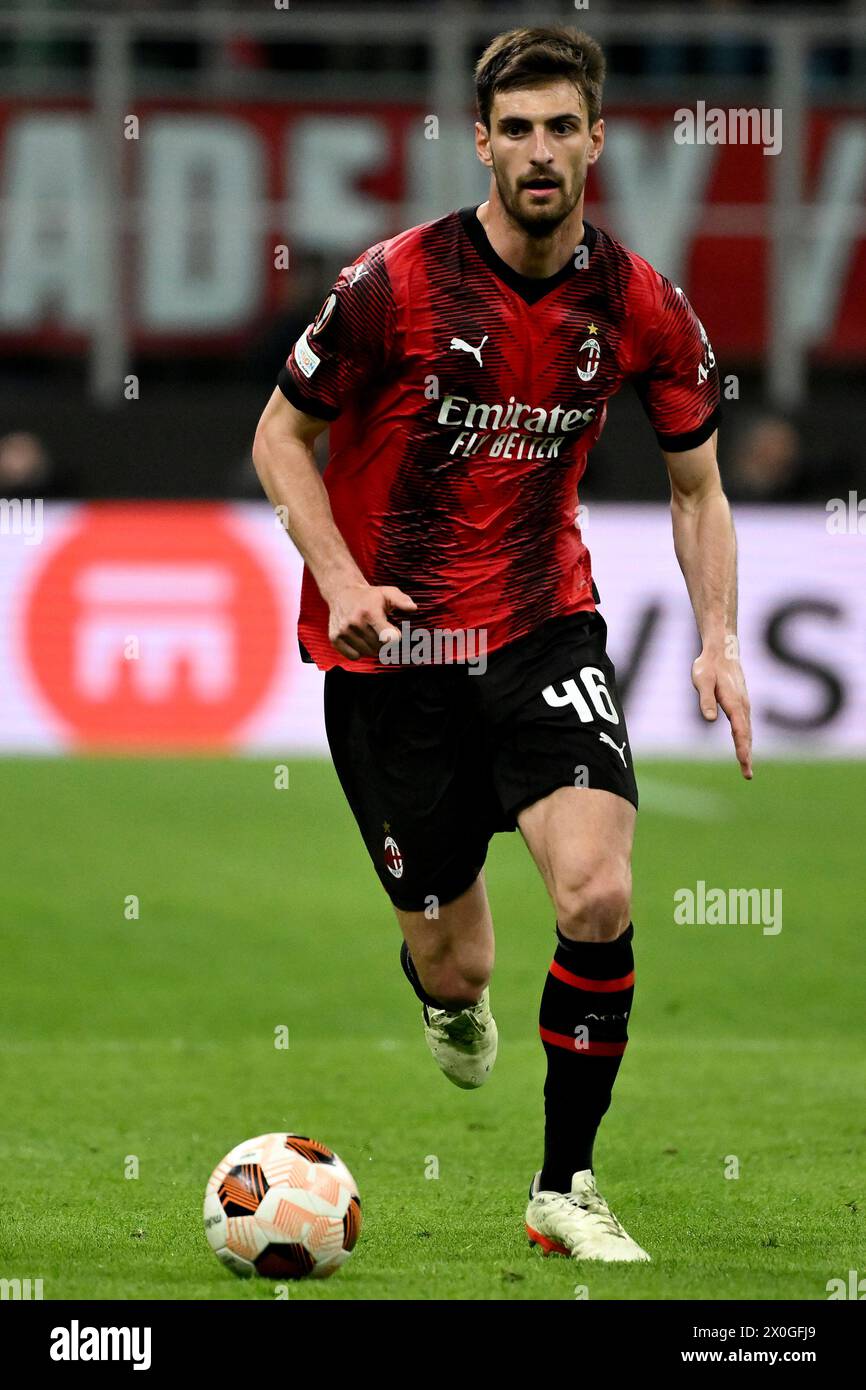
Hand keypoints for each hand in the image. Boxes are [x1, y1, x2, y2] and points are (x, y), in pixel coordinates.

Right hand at [327, 583, 417, 660]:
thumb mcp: (388, 593)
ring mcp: (343, 631)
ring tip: (370, 634)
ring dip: (372, 647)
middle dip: (384, 642)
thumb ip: (402, 601)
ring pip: (367, 652)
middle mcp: (354, 622)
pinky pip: (354, 656)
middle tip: (381, 631)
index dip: (394, 637)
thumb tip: (413, 608)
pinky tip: (359, 639)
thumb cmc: (369, 596)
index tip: (394, 632)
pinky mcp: (335, 638)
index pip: (388, 638)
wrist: (342, 592)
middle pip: (379, 647)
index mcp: (369, 612)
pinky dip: (359, 652)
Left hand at [692, 640, 752, 778]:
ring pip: (747, 731)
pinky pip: (745, 725)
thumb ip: (705, 699)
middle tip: (747, 775)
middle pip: (746, 735)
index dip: (742, 748)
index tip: (744, 763)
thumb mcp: (702, 681)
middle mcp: (743, 706)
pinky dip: (746, 739)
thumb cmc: (708, 666)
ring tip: (746, 768)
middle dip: (747, 755)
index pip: (740, 730)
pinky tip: (744, 747)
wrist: (722, 651)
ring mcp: (744, 705)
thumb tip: (710, 719)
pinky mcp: (740, 704)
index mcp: (734, 703)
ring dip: (747, 749)